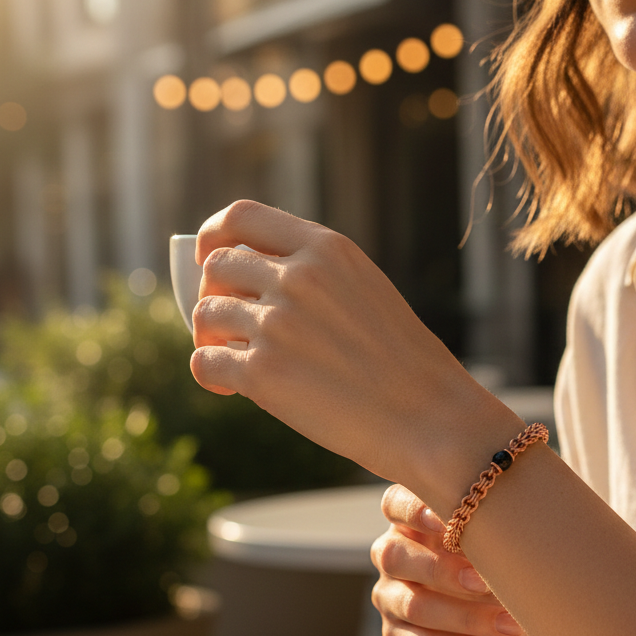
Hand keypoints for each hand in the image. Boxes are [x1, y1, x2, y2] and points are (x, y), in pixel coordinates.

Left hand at [188, 200, 508, 490]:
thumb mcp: (366, 291)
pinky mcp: (264, 374)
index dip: (213, 236)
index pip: (241, 217)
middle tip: (229, 325)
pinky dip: (209, 375)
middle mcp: (298, 278)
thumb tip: (245, 285)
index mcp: (327, 249)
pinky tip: (231, 389)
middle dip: (213, 295)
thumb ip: (314, 276)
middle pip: (216, 268)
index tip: (208, 257)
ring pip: (206, 315)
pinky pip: (204, 362)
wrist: (430, 418)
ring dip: (211, 338)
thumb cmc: (405, 364)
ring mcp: (278, 324)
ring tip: (234, 360)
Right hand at [370, 484, 528, 635]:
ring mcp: (389, 597)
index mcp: (411, 520)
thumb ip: (488, 534)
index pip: (395, 504)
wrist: (505, 618)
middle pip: (395, 556)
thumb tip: (506, 538)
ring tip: (510, 623)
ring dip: (465, 617)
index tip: (445, 521)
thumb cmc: (499, 564)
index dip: (414, 511)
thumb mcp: (495, 544)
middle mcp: (391, 554)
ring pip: (414, 606)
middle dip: (442, 571)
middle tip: (485, 582)